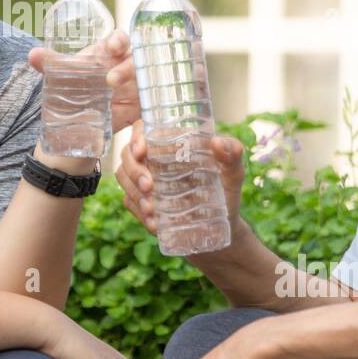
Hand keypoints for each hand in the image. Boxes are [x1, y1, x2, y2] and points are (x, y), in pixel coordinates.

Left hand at [28, 29, 140, 134]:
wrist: (83, 117)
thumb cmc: (80, 84)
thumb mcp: (68, 75)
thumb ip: (52, 64)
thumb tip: (32, 54)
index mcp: (110, 52)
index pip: (121, 40)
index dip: (119, 40)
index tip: (113, 46)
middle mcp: (128, 66)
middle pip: (136, 60)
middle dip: (127, 68)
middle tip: (111, 80)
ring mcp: (138, 85)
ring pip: (145, 81)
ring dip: (136, 87)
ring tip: (117, 98)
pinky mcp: (143, 106)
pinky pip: (152, 105)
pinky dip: (150, 109)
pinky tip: (143, 116)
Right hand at [116, 119, 245, 236]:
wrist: (221, 229)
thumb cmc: (227, 193)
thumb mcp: (234, 174)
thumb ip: (233, 154)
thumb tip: (217, 142)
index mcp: (174, 143)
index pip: (145, 129)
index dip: (137, 137)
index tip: (141, 152)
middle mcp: (156, 158)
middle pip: (127, 154)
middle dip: (133, 170)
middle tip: (149, 187)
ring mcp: (146, 180)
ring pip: (123, 176)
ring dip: (133, 192)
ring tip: (152, 209)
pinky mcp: (142, 201)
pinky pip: (129, 202)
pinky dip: (138, 212)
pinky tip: (154, 222)